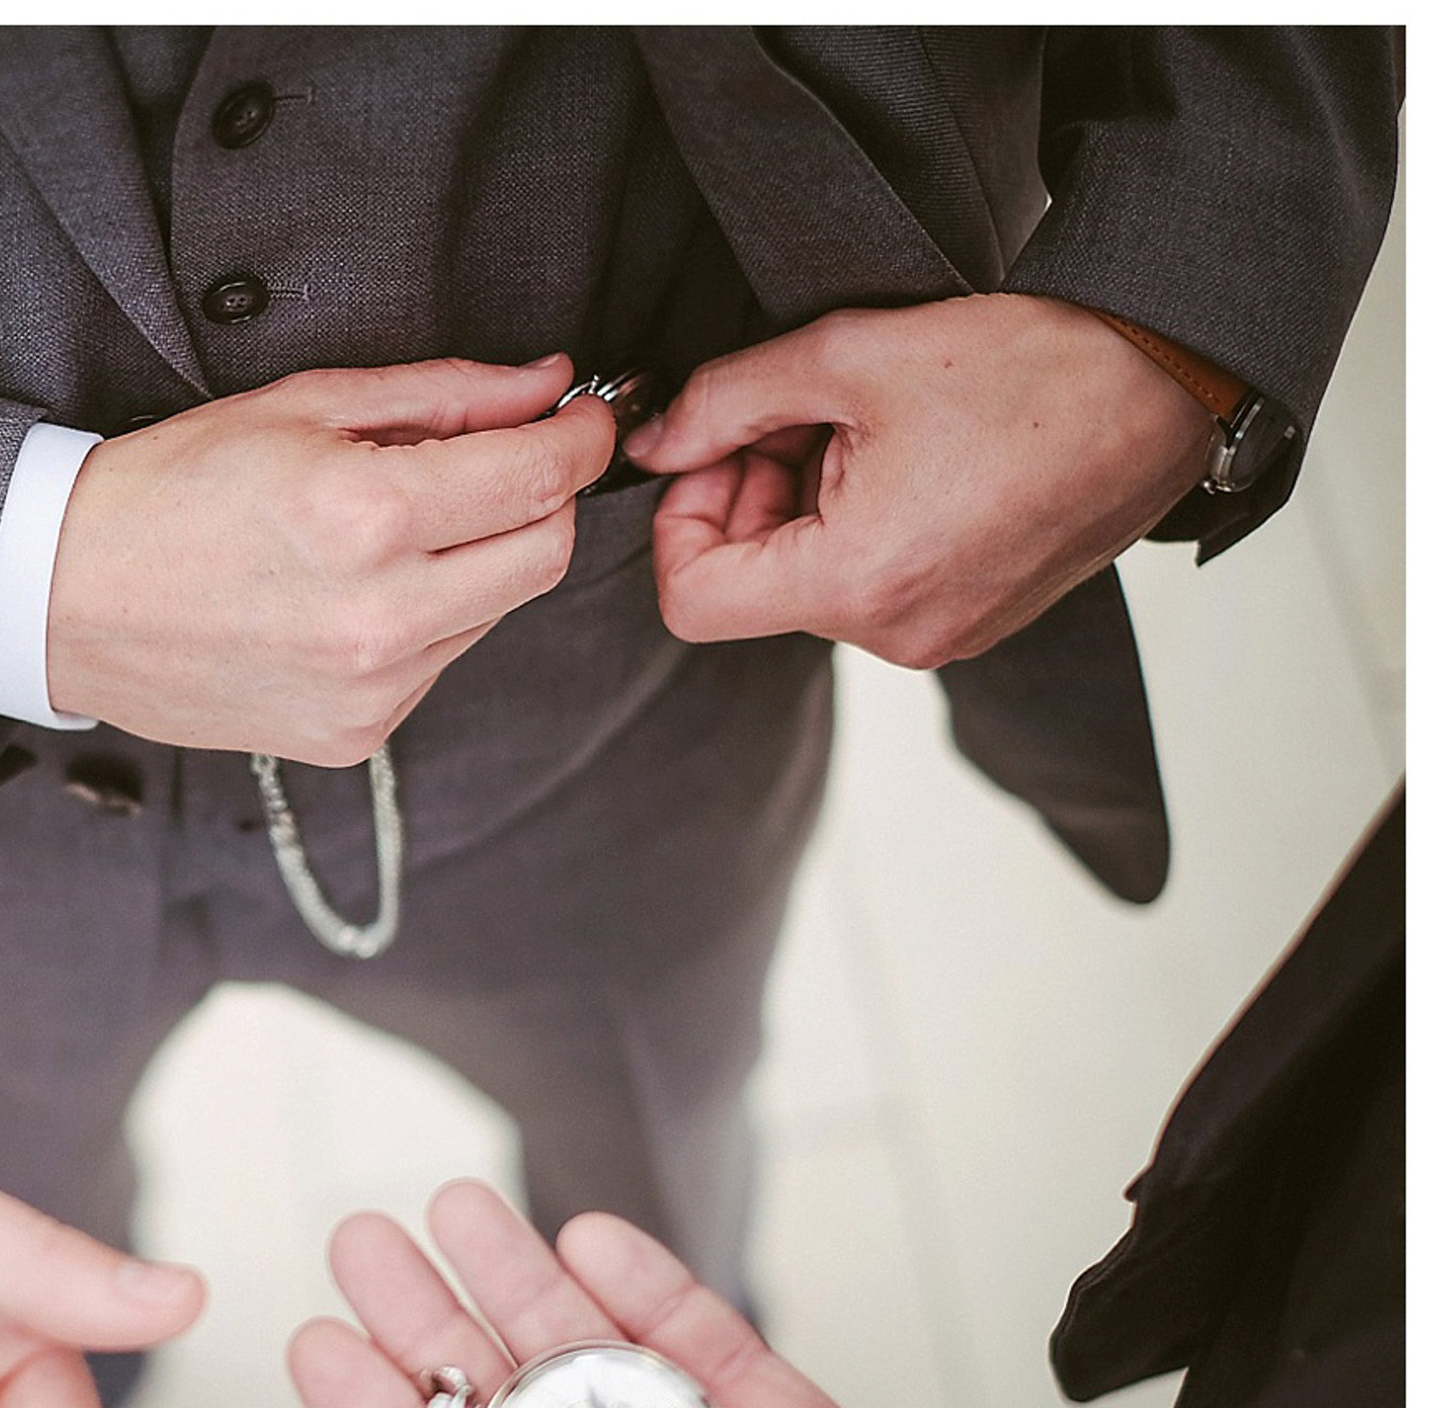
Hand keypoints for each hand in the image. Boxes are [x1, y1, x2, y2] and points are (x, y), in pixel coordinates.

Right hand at [47, 355, 616, 763]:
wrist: (63, 599)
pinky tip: (357, 592)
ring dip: (479, 559)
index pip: (540, 479)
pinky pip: (440, 663)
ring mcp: (371, 689)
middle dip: (543, 497)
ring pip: (496, 610)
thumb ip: (442, 394)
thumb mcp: (300, 405)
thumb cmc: (170, 489)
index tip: (582, 416)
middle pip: (543, 553)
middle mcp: (380, 616)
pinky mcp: (355, 736)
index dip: (580, 438)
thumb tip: (546, 387)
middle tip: (509, 459)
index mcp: (366, 515)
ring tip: (394, 527)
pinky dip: (428, 618)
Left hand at [622, 293, 1210, 668]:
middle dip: (749, 496)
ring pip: (812, 582)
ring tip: (863, 424)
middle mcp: (896, 634)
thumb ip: (726, 402)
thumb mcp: (845, 356)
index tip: (710, 451)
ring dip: (806, 503)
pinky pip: (875, 585)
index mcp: (856, 583)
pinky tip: (906, 453)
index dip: (679, 519)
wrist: (1165, 379)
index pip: (692, 599)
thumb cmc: (1026, 365)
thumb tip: (655, 442)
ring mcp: (942, 636)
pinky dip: (860, 522)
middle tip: (793, 413)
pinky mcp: (975, 620)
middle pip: (754, 588)